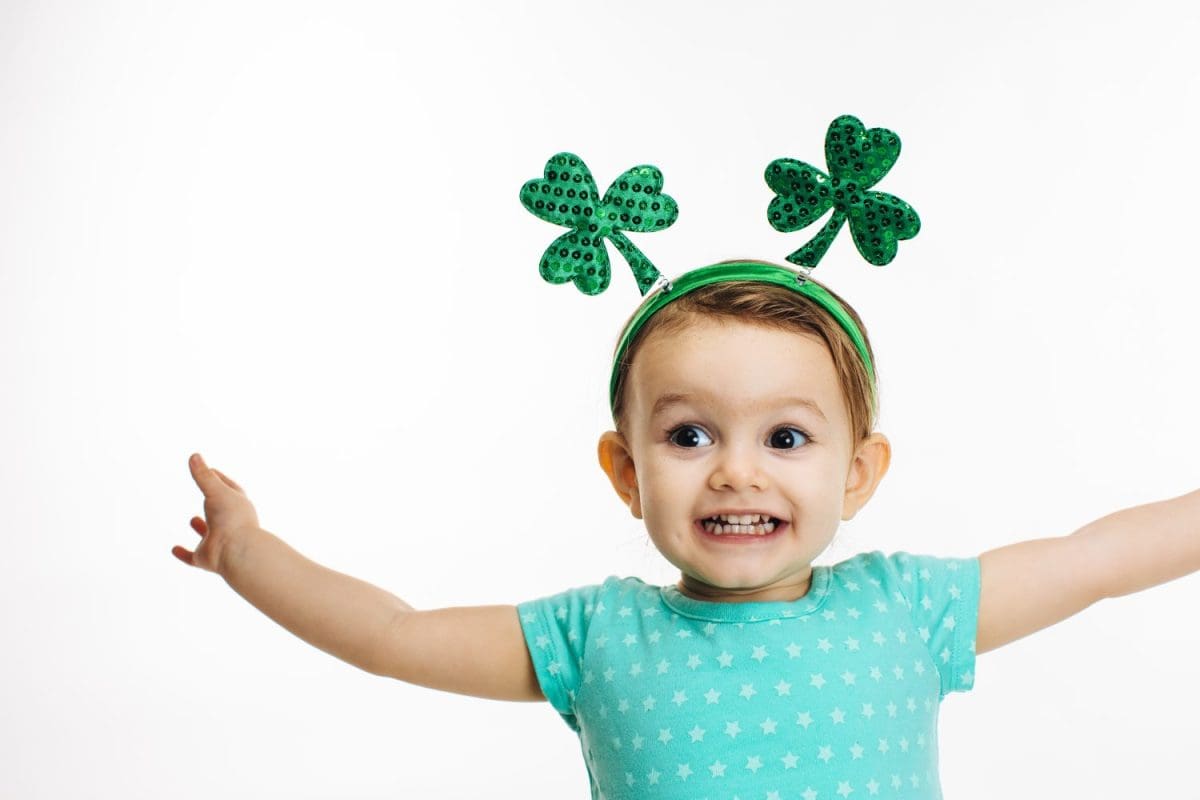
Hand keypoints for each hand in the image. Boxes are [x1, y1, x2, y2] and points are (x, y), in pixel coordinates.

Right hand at [173, 453, 261, 574]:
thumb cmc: (231, 518)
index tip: (211, 470)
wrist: (237, 552)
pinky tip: (174, 549)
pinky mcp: (207, 558)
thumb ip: (203, 475)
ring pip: (209, 533)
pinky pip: (193, 557)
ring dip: (201, 527)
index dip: (220, 478)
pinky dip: (184, 554)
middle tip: (206, 492)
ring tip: (193, 519)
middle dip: (214, 502)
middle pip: (221, 510)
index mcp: (237, 505)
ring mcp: (218, 541)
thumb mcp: (216, 491)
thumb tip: (194, 455)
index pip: (229, 488)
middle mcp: (229, 523)